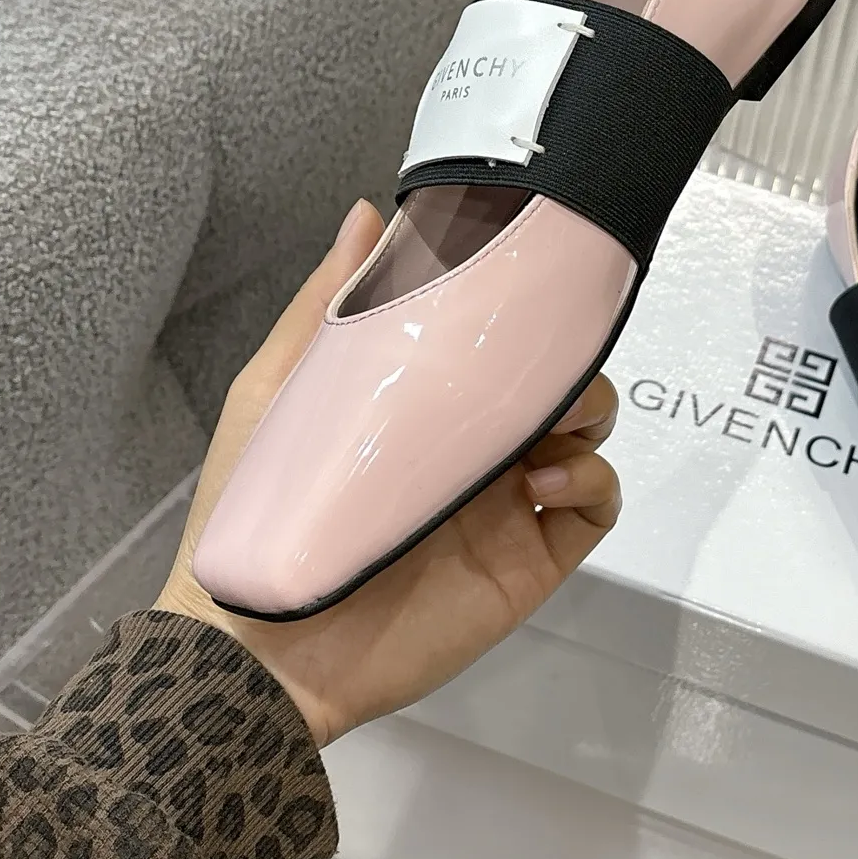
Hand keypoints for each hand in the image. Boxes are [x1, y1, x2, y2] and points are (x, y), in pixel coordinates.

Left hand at [156, 200, 621, 746]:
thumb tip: (368, 213)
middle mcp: (473, 444)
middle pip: (557, 378)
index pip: (494, 339)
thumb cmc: (260, 505)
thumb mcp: (281, 387)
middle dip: (567, 355)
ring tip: (547, 423)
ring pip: (588, 432)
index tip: (526, 275)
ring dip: (588, 409)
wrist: (261, 645)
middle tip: (544, 357)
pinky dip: (594, 479)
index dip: (520, 308)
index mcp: (423, 400)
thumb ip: (329, 302)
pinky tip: (547, 479)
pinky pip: (596, 507)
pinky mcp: (531, 558)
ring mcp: (508, 501)